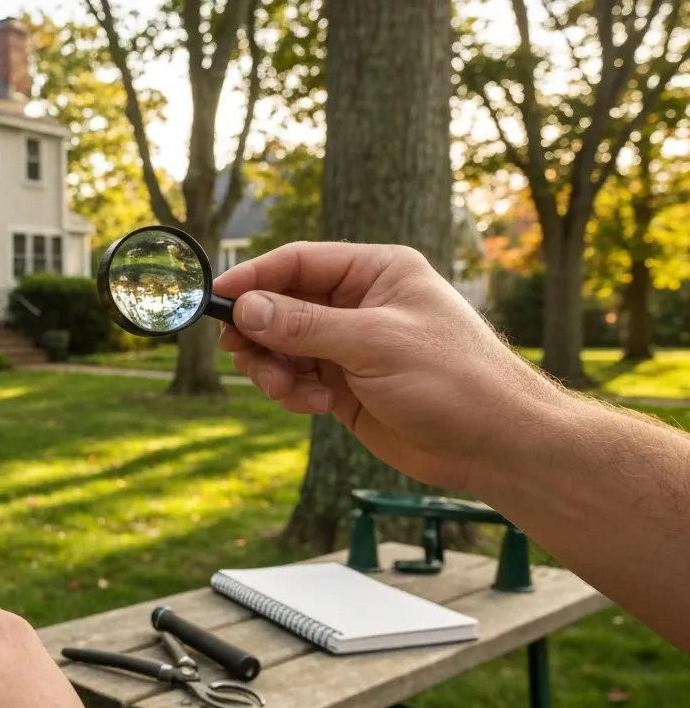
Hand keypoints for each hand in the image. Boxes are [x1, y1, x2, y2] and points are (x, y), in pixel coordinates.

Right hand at [214, 241, 562, 491]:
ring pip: (282, 347)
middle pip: (280, 305)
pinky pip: (296, 380)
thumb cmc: (452, 379)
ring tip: (291, 392)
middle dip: (259, 333)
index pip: (297, 263)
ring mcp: (349, 345)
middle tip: (243, 356)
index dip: (253, 279)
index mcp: (375, 272)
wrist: (494, 444)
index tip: (213, 299)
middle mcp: (359, 303)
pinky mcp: (344, 385)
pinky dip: (294, 393)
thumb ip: (304, 325)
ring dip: (275, 370)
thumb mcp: (373, 344)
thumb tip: (244, 308)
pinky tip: (319, 407)